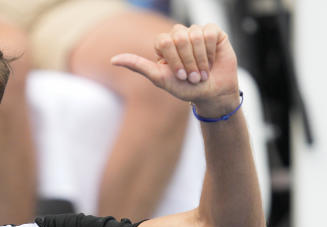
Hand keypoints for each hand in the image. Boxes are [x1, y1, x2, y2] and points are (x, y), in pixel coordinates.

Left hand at [111, 23, 239, 117]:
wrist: (211, 94)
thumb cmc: (185, 88)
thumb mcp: (159, 78)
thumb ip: (137, 66)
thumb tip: (113, 60)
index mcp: (164, 45)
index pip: (164, 41)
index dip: (173, 60)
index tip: (179, 76)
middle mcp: (179, 36)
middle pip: (179, 37)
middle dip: (186, 61)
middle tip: (192, 77)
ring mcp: (196, 33)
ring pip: (195, 35)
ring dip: (199, 59)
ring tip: (202, 72)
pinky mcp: (213, 33)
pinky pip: (210, 33)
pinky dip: (210, 52)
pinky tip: (211, 61)